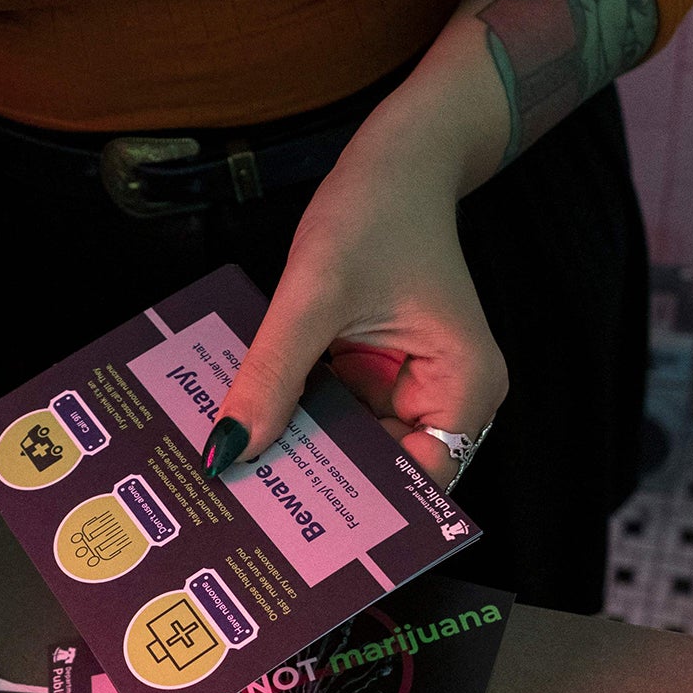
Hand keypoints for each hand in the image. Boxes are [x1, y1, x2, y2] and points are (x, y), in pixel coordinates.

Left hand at [205, 98, 506, 491]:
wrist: (398, 157)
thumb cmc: (378, 209)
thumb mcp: (316, 292)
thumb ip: (273, 373)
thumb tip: (230, 448)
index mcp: (463, 388)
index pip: (419, 484)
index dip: (360, 513)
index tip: (292, 534)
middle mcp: (448, 399)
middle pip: (383, 473)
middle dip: (318, 487)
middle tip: (243, 513)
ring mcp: (412, 389)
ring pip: (352, 448)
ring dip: (302, 454)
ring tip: (237, 479)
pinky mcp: (380, 375)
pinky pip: (337, 415)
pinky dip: (299, 420)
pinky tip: (253, 430)